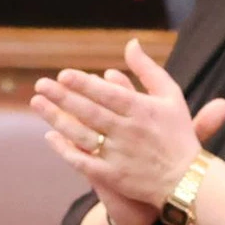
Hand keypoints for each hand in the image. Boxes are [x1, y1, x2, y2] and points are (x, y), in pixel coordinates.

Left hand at [32, 36, 224, 210]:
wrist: (187, 181)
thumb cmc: (178, 134)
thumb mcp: (171, 97)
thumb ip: (148, 70)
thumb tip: (130, 43)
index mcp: (143, 111)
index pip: (108, 95)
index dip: (85, 85)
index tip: (63, 74)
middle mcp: (129, 132)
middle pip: (90, 112)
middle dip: (63, 98)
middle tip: (40, 84)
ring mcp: (119, 156)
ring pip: (82, 135)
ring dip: (57, 119)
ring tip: (38, 103)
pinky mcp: (113, 176)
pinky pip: (83, 161)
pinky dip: (65, 150)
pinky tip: (50, 137)